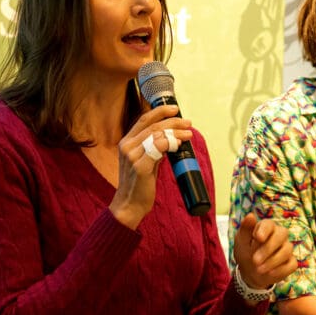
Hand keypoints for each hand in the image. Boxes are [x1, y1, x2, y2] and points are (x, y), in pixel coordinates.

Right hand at [109, 105, 192, 228]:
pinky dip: (170, 143)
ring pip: (157, 135)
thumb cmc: (138, 184)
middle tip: (188, 123)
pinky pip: (158, 148)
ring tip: (188, 134)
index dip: (159, 111)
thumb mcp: (145, 161)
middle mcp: (127, 146)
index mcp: (126, 142)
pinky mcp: (140, 166)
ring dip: (176, 133)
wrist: (129, 205)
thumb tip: (171, 137)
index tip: (175, 109)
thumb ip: (153, 148)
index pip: (143, 119)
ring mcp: (132, 156)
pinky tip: (179, 144)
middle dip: (173, 121)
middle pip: (153, 125)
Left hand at [232, 214, 296, 289]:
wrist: (250, 272)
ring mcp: (286, 248)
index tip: (258, 238)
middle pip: (282, 235)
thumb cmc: (245, 252)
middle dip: (268, 248)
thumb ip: (246, 229)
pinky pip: (291, 264)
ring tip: (259, 269)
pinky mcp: (291, 262)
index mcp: (267, 227)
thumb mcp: (241, 242)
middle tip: (255, 260)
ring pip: (287, 250)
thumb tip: (250, 215)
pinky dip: (281, 270)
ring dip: (272, 261)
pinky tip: (270, 273)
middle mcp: (279, 235)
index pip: (269, 224)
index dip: (264, 230)